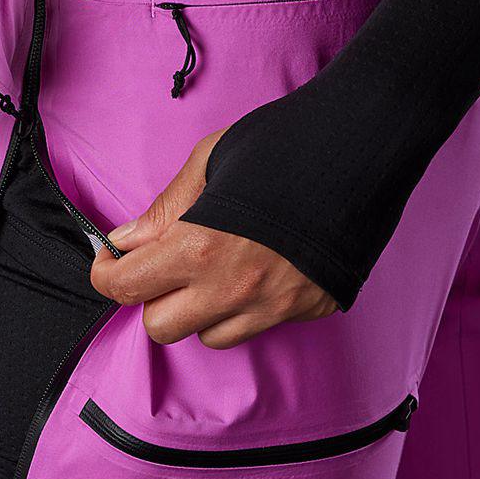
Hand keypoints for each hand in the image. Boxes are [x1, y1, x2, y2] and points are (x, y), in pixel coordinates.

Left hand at [90, 130, 337, 348]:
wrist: (372, 145)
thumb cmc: (289, 141)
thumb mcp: (212, 159)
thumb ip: (165, 208)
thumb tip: (128, 239)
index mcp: (200, 247)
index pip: (125, 288)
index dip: (107, 274)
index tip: (112, 260)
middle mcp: (233, 289)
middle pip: (160, 328)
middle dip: (153, 299)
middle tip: (166, 266)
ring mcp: (273, 306)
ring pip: (208, 337)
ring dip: (200, 310)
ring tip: (219, 268)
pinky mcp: (307, 310)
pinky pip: (258, 326)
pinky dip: (246, 308)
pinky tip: (261, 269)